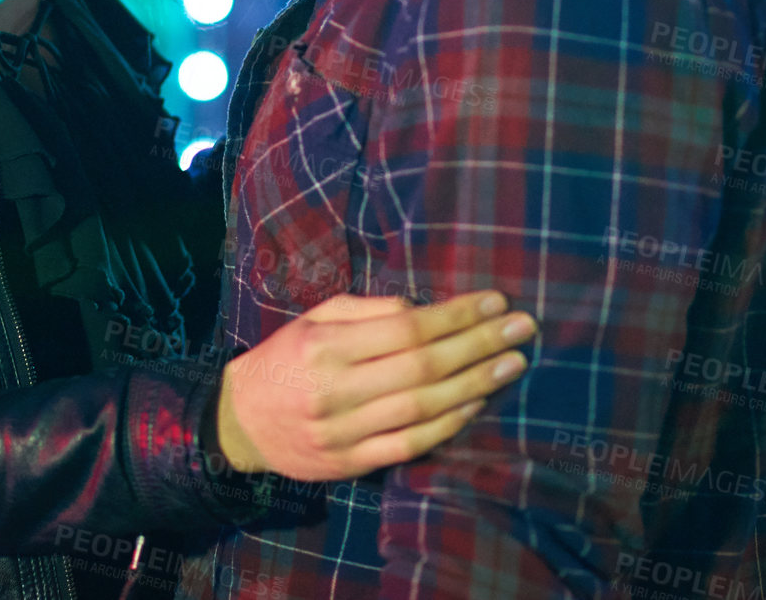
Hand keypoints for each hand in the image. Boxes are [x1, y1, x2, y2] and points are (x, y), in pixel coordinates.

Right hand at [215, 291, 534, 480]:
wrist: (242, 421)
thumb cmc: (286, 357)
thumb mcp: (316, 317)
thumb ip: (368, 311)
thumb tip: (423, 311)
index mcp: (327, 344)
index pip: (406, 327)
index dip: (456, 316)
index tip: (497, 302)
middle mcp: (337, 388)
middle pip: (423, 366)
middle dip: (479, 345)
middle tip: (523, 329)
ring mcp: (345, 431)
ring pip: (423, 408)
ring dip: (475, 385)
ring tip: (512, 364)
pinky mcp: (352, 463)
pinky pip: (410, 445)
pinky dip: (448, 425)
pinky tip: (477, 404)